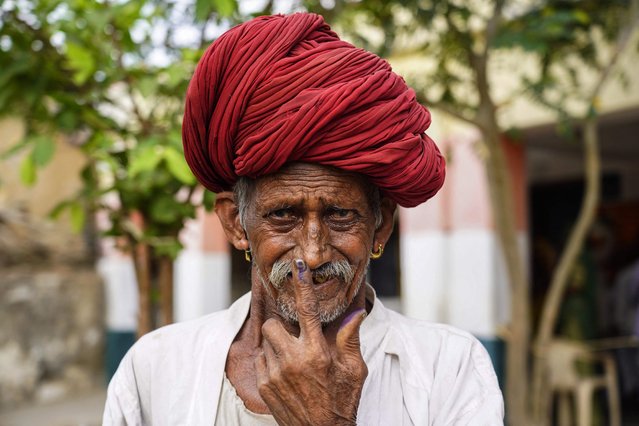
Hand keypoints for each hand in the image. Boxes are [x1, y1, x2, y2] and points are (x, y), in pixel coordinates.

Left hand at [255, 259, 367, 425]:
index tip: (297, 265)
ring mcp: (275, 374)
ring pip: (267, 341)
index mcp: (317, 352)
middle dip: (283, 326)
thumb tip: (356, 311)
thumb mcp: (354, 369)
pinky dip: (271, 360)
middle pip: (274, 323)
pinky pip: (261, 359)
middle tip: (297, 337)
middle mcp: (292, 360)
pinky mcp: (264, 386)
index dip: (302, 284)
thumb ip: (350, 337)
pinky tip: (287, 372)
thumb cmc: (342, 400)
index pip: (307, 309)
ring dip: (278, 344)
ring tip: (294, 359)